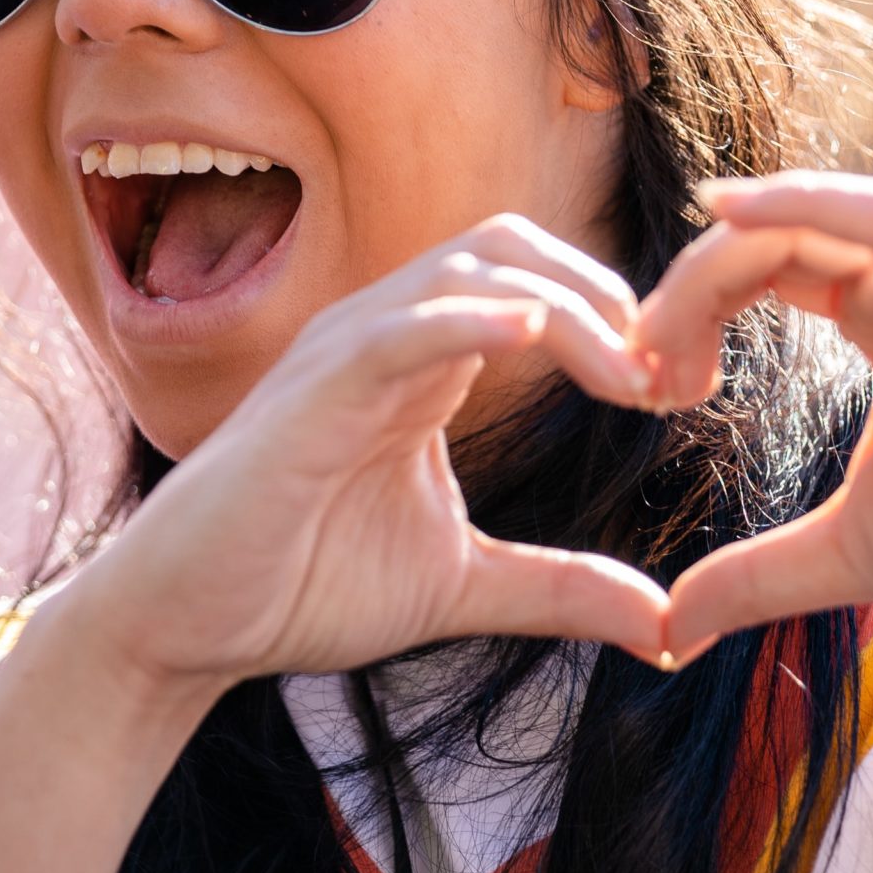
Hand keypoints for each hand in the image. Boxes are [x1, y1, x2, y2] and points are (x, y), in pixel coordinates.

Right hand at [59, 216, 670, 699]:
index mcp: (423, 362)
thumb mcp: (462, 587)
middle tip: (671, 381)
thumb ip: (559, 588)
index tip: (684, 394)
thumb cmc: (299, 586)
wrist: (188, 626)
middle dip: (608, 295)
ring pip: (467, 267)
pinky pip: (399, 326)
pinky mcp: (311, 391)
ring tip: (630, 376)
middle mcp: (386, 333)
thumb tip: (666, 626)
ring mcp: (345, 351)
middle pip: (513, 245)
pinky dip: (469, 318)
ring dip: (567, 306)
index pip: (536, 284)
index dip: (620, 319)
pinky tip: (532, 337)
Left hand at [640, 174, 872, 660]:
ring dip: (714, 264)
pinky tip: (725, 211)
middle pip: (766, 243)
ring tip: (658, 332)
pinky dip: (795, 199)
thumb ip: (754, 576)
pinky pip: (871, 214)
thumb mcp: (842, 555)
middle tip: (637, 373)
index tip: (647, 392)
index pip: (766, 272)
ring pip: (802, 221)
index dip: (691, 314)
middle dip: (685, 295)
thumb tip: (668, 631)